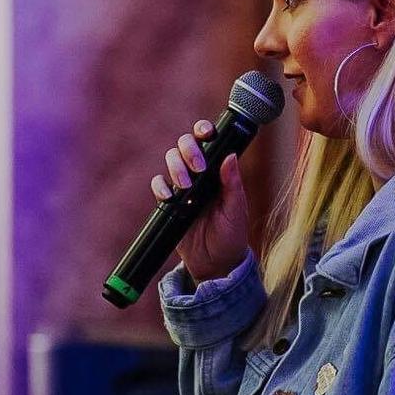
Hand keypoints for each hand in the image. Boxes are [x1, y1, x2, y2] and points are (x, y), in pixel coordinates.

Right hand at [151, 119, 249, 283]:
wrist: (215, 263)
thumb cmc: (231, 234)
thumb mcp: (236, 210)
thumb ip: (233, 184)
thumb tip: (231, 156)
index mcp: (217, 170)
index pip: (208, 141)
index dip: (204, 130)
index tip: (206, 133)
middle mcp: (198, 172)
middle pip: (184, 144)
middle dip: (189, 150)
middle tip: (199, 167)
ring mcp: (182, 185)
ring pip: (170, 159)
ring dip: (175, 167)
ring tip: (185, 186)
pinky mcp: (168, 201)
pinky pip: (158, 184)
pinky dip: (161, 186)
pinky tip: (169, 197)